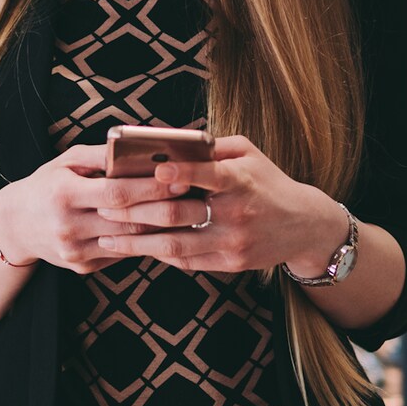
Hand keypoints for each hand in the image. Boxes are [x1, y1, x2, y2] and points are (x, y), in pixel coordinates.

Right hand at [0, 143, 190, 273]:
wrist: (15, 226)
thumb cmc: (46, 185)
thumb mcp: (66, 162)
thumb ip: (101, 156)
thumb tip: (140, 149)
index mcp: (63, 195)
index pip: (116, 193)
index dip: (150, 188)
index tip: (180, 180)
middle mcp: (68, 227)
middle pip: (128, 223)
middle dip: (167, 213)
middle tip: (199, 202)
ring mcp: (74, 252)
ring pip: (129, 243)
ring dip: (162, 231)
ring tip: (190, 217)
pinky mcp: (81, 267)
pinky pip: (120, 255)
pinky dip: (144, 244)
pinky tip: (165, 233)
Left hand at [94, 136, 351, 277]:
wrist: (303, 226)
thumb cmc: (267, 182)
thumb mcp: (248, 154)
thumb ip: (212, 147)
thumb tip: (169, 140)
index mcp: (241, 180)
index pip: (207, 175)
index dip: (179, 173)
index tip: (150, 170)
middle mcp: (236, 213)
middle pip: (178, 214)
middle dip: (136, 211)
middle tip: (103, 207)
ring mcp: (232, 242)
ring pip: (175, 244)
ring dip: (136, 242)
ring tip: (106, 238)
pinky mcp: (230, 264)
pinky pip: (186, 261)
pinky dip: (158, 254)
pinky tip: (136, 248)